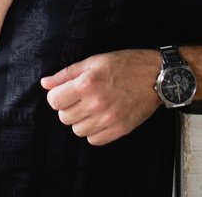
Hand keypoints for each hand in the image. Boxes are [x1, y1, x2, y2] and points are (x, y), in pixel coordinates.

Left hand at [40, 49, 160, 145]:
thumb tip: (45, 84)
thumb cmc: (125, 64)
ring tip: (92, 108)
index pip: (54, 101)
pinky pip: (94, 140)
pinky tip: (100, 118)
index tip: (65, 92)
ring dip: (81, 120)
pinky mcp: (120, 129)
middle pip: (64, 117)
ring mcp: (109, 119)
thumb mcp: (94, 61)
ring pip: (77, 131)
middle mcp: (96, 103)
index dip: (57, 96)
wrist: (156, 76)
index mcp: (87, 83)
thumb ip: (66, 74)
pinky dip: (94, 132)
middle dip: (68, 108)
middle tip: (80, 99)